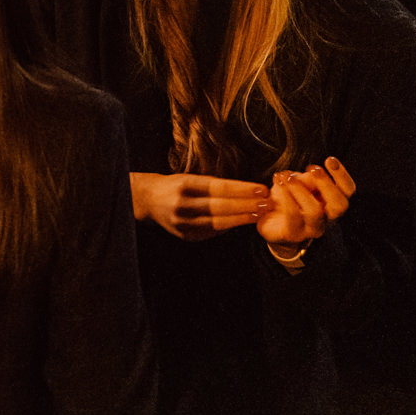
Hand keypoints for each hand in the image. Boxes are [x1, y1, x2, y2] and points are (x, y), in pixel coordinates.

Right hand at [131, 171, 272, 241]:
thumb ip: (213, 185)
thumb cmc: (175, 186)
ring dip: (242, 218)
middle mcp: (183, 204)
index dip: (242, 189)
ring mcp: (184, 223)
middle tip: (267, 203)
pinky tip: (242, 222)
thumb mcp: (190, 178)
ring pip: (219, 222)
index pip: (219, 187)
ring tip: (259, 214)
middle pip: (222, 206)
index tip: (261, 189)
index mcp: (185, 185)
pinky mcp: (186, 236)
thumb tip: (246, 191)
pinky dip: (229, 227)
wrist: (148, 200)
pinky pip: (212, 232)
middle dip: (247, 204)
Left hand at [256, 158, 355, 253]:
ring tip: (288, 177)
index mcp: (331, 202)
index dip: (342, 175)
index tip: (330, 159)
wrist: (270, 225)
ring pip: (315, 212)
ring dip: (301, 189)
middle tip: (312, 168)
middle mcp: (327, 218)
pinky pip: (293, 216)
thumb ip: (307, 179)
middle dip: (327, 183)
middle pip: (340, 205)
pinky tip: (278, 184)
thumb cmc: (288, 200)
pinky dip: (285, 197)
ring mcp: (311, 228)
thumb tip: (313, 173)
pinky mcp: (293, 233)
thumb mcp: (297, 183)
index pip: (347, 190)